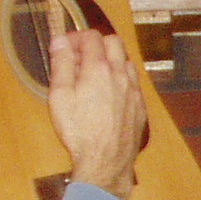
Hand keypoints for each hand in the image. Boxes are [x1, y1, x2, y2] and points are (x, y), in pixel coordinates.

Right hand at [46, 28, 144, 199]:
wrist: (106, 162)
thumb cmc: (79, 132)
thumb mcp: (60, 96)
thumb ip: (61, 64)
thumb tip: (60, 41)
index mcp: (99, 69)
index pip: (91, 37)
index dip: (76, 37)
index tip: (66, 47)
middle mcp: (121, 75)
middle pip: (114, 42)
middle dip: (96, 44)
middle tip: (80, 58)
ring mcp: (134, 91)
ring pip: (127, 61)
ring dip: (111, 60)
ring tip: (94, 75)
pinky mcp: (140, 106)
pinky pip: (134, 82)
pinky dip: (121, 79)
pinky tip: (109, 93)